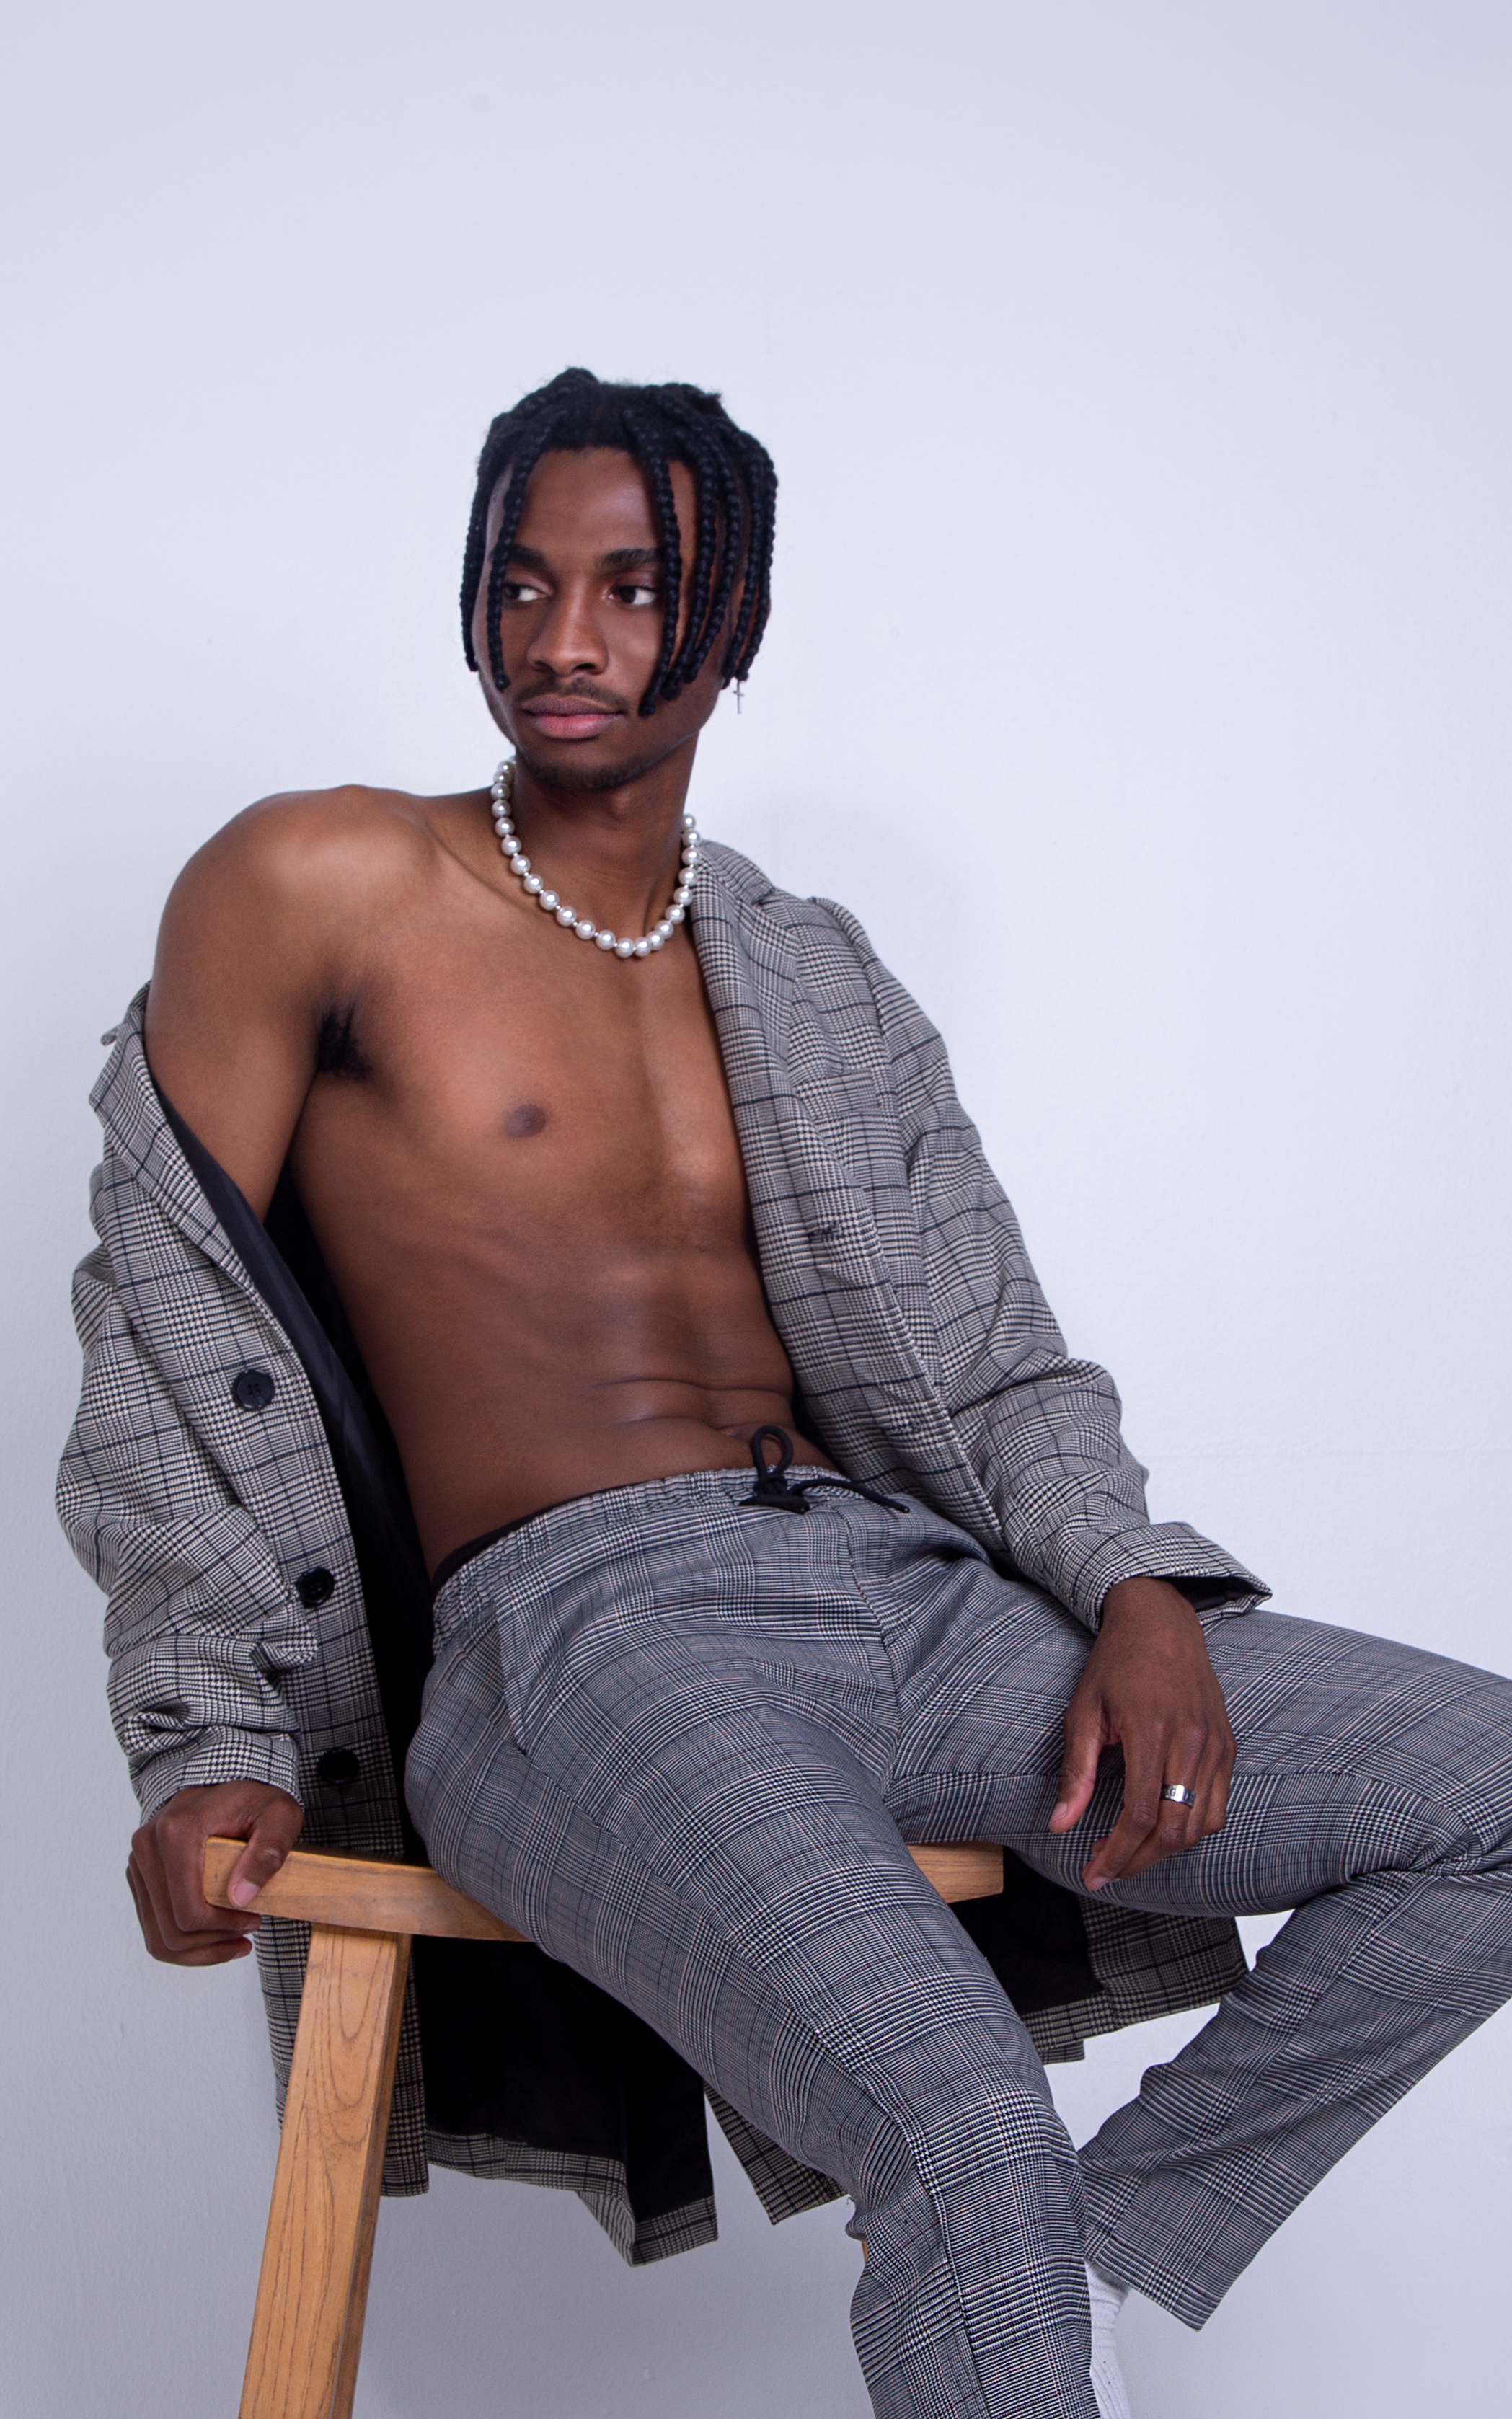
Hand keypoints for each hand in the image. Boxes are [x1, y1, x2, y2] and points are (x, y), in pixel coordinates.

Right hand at [127, 1780, 303, 1965]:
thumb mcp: (279, 1815)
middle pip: (172, 1929)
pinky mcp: (140, 1874)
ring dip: (197, 1950)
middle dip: (213, 1942)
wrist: (226, 1777)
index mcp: (176, 1831)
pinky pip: (153, 1925)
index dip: (224, 1928)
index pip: (189, 1910)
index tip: (254, 1920)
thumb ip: (267, 1852)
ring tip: (233, 1942)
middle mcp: (147, 1846)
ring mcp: (139, 1861)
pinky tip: (213, 1937)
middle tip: (248, 1932)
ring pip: (158, 1935)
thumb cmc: (254, 1796)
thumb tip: (241, 1898)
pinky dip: (182, 1942)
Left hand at [1048, 1577, 1234, 1889]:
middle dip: (1139, 1861)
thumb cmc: (1117, 1663)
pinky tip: (1163, 1824)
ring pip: (1202, 1825)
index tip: (1094, 1873)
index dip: (1116, 1853)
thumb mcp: (1084, 1711)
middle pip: (1174, 1829)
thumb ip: (1075, 1772)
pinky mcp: (1227, 1745)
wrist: (1160, 1621)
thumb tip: (1060, 1824)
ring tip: (1132, 1849)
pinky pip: (1219, 1805)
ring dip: (1166, 1849)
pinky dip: (1194, 1827)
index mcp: (1151, 1732)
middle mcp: (1191, 1742)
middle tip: (1108, 1868)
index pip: (1139, 1815)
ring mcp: (1215, 1745)